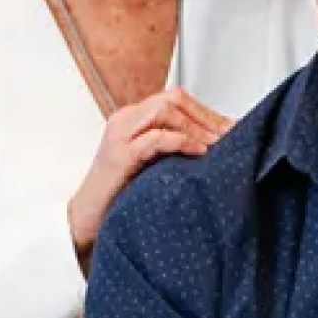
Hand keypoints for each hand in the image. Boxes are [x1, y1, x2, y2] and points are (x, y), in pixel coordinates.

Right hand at [68, 88, 232, 259]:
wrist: (87, 217)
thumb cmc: (121, 193)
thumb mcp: (153, 163)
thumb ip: (173, 147)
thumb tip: (214, 143)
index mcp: (134, 119)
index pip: (175, 100)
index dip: (206, 111)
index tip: (230, 127)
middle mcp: (126, 120)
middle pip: (173, 99)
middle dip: (206, 116)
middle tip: (229, 135)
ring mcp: (120, 134)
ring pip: (164, 111)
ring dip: (197, 127)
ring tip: (217, 144)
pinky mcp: (120, 154)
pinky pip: (155, 137)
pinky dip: (182, 141)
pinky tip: (199, 152)